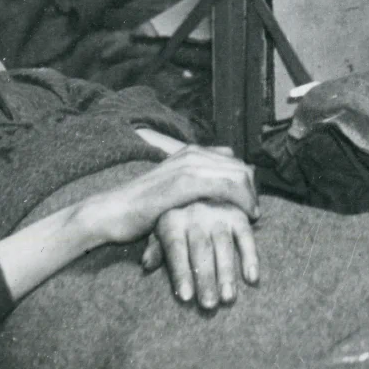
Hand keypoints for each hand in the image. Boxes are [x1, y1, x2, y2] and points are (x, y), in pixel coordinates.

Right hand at [74, 146, 258, 248]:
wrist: (113, 211)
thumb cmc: (141, 207)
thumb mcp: (172, 188)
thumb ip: (194, 183)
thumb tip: (218, 187)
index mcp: (191, 152)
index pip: (233, 160)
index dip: (246, 180)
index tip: (248, 201)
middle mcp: (193, 153)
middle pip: (240, 165)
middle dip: (252, 188)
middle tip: (254, 210)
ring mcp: (189, 165)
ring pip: (237, 173)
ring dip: (250, 195)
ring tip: (253, 214)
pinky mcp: (185, 182)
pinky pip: (226, 185)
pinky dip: (241, 200)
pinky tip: (246, 215)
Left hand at [141, 199, 259, 304]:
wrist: (198, 184)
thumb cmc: (174, 216)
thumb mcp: (158, 227)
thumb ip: (155, 246)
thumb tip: (147, 264)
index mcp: (173, 219)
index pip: (176, 249)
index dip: (181, 273)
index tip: (186, 297)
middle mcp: (195, 213)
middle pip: (201, 250)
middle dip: (205, 278)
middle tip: (209, 304)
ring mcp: (218, 212)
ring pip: (223, 245)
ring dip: (227, 272)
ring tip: (228, 298)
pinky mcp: (238, 214)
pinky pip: (245, 236)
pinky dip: (250, 256)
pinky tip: (252, 277)